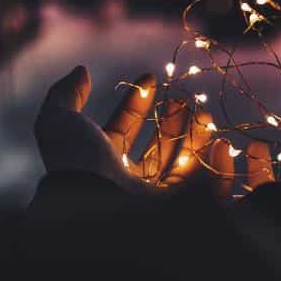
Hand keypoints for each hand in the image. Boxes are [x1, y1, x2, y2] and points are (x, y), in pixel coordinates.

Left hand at [35, 66, 233, 195]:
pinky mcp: (178, 209)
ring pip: (181, 166)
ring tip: (205, 116)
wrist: (96, 201)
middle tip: (183, 99)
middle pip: (154, 148)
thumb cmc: (78, 161)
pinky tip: (221, 144)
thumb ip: (66, 95)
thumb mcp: (59, 121)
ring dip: (196, 138)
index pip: (121, 129)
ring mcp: (153, 197)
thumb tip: (81, 70)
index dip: (134, 103)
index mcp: (101, 161)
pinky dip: (219, 168)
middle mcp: (126, 180)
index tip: (149, 77)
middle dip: (170, 120)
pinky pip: (207, 190)